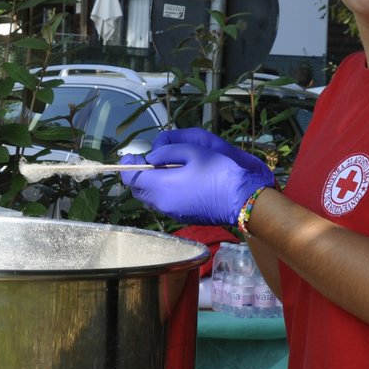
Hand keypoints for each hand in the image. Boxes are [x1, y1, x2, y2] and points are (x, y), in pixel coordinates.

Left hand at [121, 134, 273, 225]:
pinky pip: (162, 204)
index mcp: (162, 186)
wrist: (241, 199)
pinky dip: (161, 192)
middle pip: (137, 190)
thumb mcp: (192, 151)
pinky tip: (176, 181)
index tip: (133, 154)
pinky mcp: (181, 217)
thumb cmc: (218, 171)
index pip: (130, 178)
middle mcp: (162, 203)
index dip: (127, 165)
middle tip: (149, 160)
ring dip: (150, 184)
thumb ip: (166, 152)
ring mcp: (172, 213)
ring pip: (149, 198)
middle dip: (138, 174)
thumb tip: (151, 158)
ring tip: (164, 169)